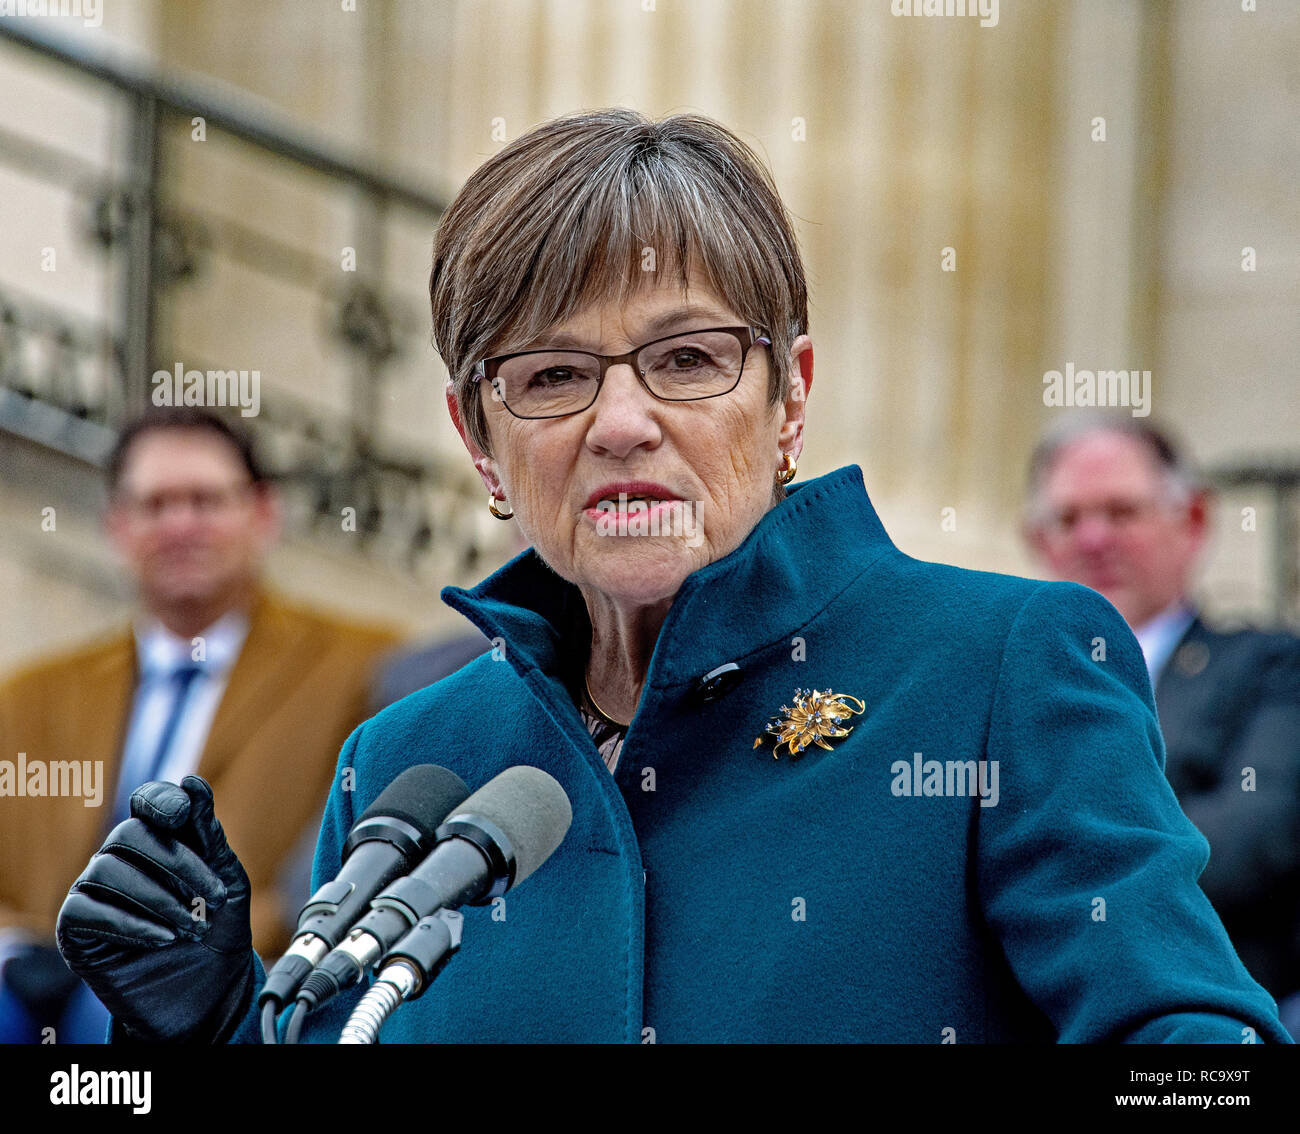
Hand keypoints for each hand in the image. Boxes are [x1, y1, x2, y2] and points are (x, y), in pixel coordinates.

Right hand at [56, 775, 254, 1042]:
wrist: (209, 992)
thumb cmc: (219, 930)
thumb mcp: (227, 878)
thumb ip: (207, 833)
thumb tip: (191, 782)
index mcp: (158, 839)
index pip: (147, 801)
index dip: (161, 800)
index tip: (184, 813)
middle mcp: (121, 859)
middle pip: (130, 834)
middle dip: (178, 863)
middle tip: (215, 899)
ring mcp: (95, 891)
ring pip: (108, 869)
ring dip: (159, 899)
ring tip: (193, 928)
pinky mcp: (76, 928)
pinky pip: (87, 910)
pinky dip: (131, 923)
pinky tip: (164, 939)